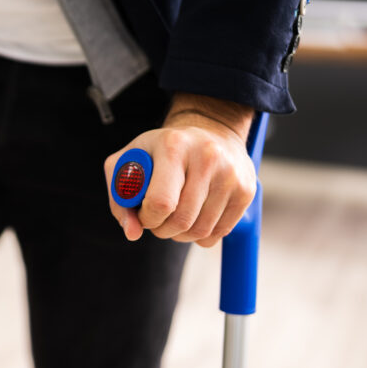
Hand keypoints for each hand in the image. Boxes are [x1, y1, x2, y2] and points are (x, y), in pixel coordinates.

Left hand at [104, 93, 256, 247]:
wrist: (210, 131)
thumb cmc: (161, 151)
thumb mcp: (128, 163)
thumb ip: (120, 200)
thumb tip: (132, 232)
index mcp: (173, 146)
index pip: (160, 203)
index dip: (147, 218)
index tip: (144, 214)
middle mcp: (207, 157)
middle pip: (181, 221)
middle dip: (162, 229)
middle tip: (158, 219)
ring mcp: (230, 174)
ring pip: (200, 231)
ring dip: (181, 235)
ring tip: (174, 217)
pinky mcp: (246, 191)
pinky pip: (219, 233)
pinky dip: (201, 236)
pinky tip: (194, 217)